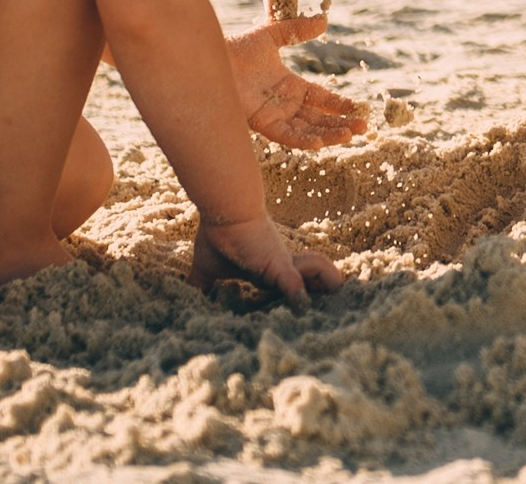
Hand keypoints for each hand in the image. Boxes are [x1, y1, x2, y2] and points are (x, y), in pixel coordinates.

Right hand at [190, 215, 342, 309]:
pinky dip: (299, 298)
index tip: (307, 316)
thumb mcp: (205, 268)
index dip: (302, 296)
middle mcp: (282, 268)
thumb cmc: (218, 233)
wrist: (223, 209)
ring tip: (340, 301)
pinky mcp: (278, 265)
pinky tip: (303, 312)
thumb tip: (185, 301)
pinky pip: (294, 284)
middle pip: (315, 279)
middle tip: (337, 314)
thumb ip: (201, 287)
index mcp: (270, 271)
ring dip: (328, 287)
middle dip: (326, 293)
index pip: (293, 285)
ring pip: (317, 273)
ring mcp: (283, 266)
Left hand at [225, 14, 369, 149]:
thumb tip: (324, 21)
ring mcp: (274, 115)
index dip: (339, 104)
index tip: (360, 109)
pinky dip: (302, 140)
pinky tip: (319, 143)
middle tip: (364, 128)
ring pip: (306, 130)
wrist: (212, 59)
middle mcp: (284, 104)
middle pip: (318, 118)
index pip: (321, 98)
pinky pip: (286, 135)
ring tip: (350, 135)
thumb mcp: (272, 33)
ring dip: (328, 134)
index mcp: (289, 86)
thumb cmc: (237, 47)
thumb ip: (297, 29)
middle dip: (341, 124)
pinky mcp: (262, 123)